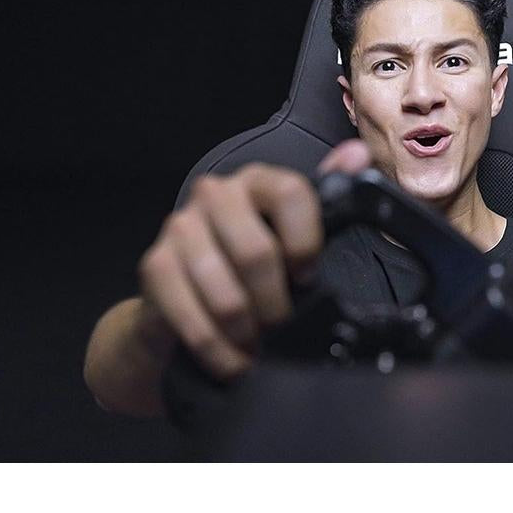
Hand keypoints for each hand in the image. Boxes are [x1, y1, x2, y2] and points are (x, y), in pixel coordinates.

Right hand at [137, 139, 371, 381]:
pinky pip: (194, 320)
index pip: (291, 193)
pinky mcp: (154, 265)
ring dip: (247, 332)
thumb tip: (358, 152)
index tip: (307, 275)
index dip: (306, 242)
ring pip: (226, 296)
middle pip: (257, 252)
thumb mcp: (295, 231)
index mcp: (257, 180)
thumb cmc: (250, 262)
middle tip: (281, 324)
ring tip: (257, 345)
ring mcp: (179, 226)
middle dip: (276, 303)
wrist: (185, 291)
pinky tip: (233, 360)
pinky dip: (219, 351)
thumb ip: (329, 192)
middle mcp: (215, 193)